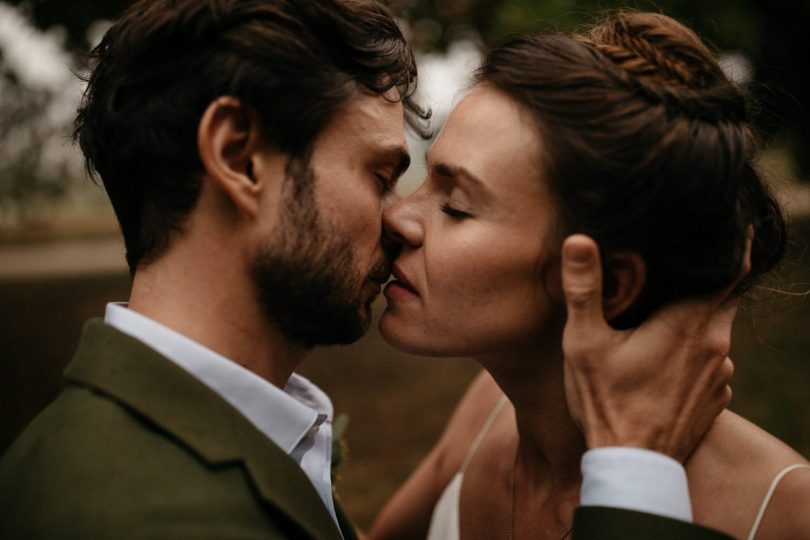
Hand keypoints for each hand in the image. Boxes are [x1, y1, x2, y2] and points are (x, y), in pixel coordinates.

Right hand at [561, 232, 750, 461]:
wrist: (632, 466)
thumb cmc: (605, 402)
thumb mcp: (584, 342)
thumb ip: (584, 289)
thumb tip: (578, 240)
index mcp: (689, 323)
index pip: (730, 270)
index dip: (732, 246)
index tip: (729, 226)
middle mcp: (716, 345)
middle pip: (723, 298)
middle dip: (705, 283)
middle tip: (676, 274)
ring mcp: (720, 376)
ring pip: (716, 333)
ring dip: (697, 323)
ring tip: (662, 322)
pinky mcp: (716, 399)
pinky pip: (713, 364)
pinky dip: (696, 355)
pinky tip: (665, 363)